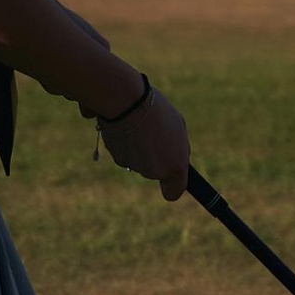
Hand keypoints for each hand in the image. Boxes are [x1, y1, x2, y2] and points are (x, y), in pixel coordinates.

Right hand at [99, 83, 190, 201]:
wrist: (125, 101)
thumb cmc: (156, 110)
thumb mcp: (177, 125)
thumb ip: (176, 147)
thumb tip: (171, 157)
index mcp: (174, 166)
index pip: (173, 192)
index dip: (172, 186)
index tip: (170, 178)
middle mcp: (154, 171)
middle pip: (155, 170)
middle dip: (154, 155)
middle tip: (154, 131)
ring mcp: (134, 166)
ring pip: (139, 160)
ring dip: (139, 146)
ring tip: (140, 123)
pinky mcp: (117, 157)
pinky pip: (124, 151)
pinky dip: (125, 141)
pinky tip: (126, 124)